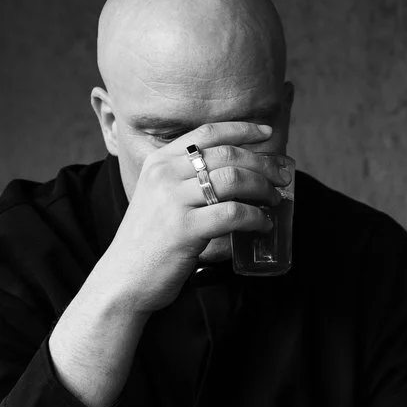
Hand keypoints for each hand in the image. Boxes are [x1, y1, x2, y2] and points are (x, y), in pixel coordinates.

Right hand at [90, 120, 283, 317]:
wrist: (123, 278)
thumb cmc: (150, 240)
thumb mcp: (159, 198)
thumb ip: (186, 181)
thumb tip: (237, 173)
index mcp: (159, 162)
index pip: (207, 133)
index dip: (242, 129)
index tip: (267, 133)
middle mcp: (164, 175)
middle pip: (227, 155)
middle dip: (263, 163)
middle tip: (282, 176)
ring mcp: (173, 201)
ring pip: (234, 180)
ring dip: (263, 188)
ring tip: (274, 200)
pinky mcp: (185, 229)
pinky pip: (234, 213)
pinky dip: (256, 217)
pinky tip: (263, 224)